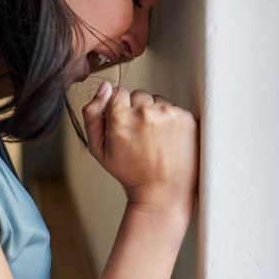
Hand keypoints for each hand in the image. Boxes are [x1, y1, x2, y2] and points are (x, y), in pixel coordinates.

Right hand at [82, 81, 198, 217]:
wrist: (162, 192)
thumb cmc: (129, 172)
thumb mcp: (98, 148)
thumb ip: (92, 114)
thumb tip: (105, 86)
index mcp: (121, 119)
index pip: (117, 92)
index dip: (118, 109)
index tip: (123, 127)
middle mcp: (145, 113)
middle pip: (138, 94)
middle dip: (136, 110)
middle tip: (139, 136)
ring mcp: (169, 114)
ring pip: (156, 100)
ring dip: (154, 114)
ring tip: (153, 139)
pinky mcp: (186, 118)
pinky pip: (173, 108)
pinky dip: (169, 121)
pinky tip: (166, 140)